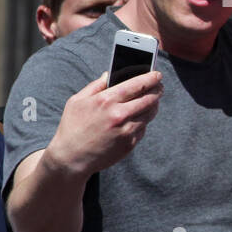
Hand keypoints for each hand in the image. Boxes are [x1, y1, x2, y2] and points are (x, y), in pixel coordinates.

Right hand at [43, 70, 161, 178]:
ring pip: (150, 114)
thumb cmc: (72, 127)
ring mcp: (126, 130)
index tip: (157, 75)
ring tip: (152, 100)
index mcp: (106, 100)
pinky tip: (138, 118)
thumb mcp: (77, 101)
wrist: (71, 157)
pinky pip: (143, 128)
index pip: (137, 85)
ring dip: (153, 105)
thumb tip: (109, 74)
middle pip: (149, 99)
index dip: (151, 78)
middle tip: (159, 87)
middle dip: (157, 90)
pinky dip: (143, 121)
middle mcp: (119, 115)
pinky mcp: (130, 143)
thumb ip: (95, 86)